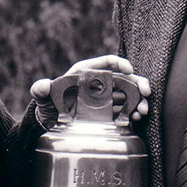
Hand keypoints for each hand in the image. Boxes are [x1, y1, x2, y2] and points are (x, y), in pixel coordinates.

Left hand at [31, 55, 150, 127]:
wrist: (52, 124)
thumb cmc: (48, 105)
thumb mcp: (43, 97)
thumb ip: (41, 90)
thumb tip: (42, 86)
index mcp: (87, 72)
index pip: (108, 62)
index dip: (120, 63)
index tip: (129, 69)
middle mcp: (100, 83)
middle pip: (125, 78)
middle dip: (138, 83)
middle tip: (146, 92)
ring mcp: (107, 98)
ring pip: (129, 95)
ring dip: (139, 100)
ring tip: (142, 111)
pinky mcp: (110, 113)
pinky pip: (126, 110)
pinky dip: (134, 112)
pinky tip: (137, 118)